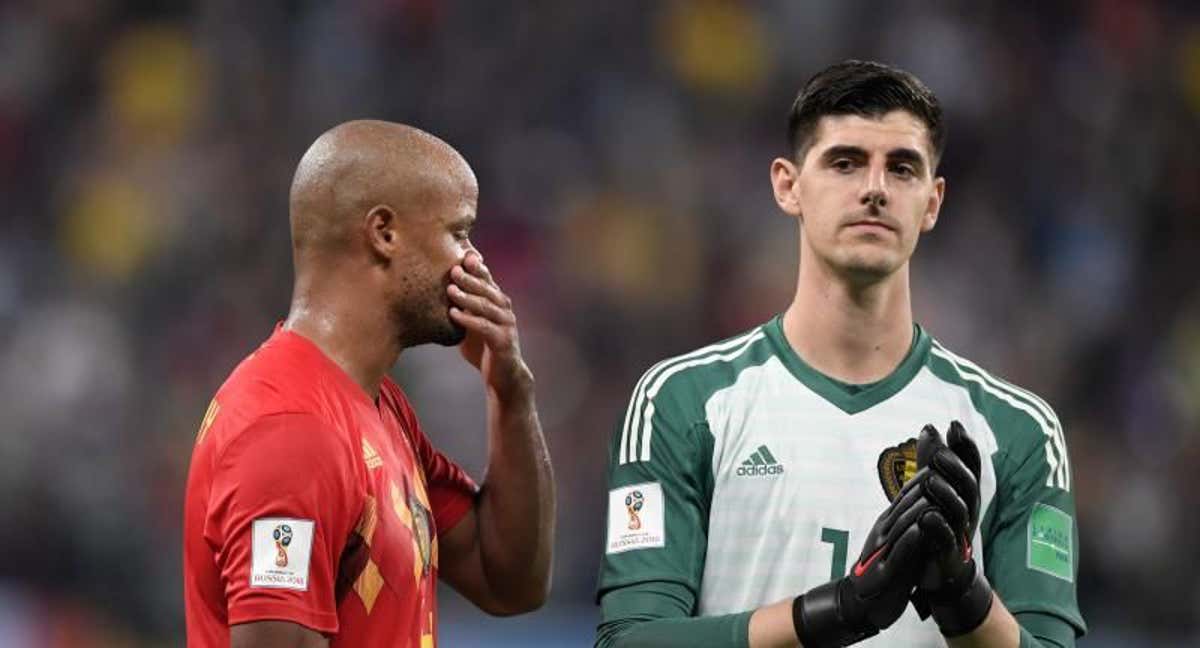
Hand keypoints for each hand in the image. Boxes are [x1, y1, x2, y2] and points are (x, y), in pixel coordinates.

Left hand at [447, 251, 532, 399]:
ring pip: (486, 306)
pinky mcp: (503, 341)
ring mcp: (506, 325)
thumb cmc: (485, 348)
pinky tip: (454, 314)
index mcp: (497, 302)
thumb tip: (437, 292)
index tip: (462, 256)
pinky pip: (484, 327)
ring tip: (450, 290)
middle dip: (470, 278)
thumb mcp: (471, 323)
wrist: (503, 376)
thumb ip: (463, 308)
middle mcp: (504, 309)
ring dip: (467, 297)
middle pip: (487, 289)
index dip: (476, 267)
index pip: (487, 280)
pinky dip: (469, 319)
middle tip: (453, 270)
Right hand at [793, 468, 939, 646]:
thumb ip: (910, 517)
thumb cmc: (885, 568)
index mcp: (889, 522)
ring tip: (938, 494)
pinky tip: (922, 530)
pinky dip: (911, 540)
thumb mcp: (898, 537)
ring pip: (903, 524)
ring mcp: (883, 550)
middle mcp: (884, 531)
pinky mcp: (885, 572)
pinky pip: (899, 554)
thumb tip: (927, 494)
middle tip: (946, 466)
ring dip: (921, 508)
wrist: (863, 600)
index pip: (908, 493)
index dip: (926, 475)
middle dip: (927, 484)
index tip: (944, 456)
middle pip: (906, 503)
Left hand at [913, 421, 993, 636]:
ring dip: (945, 493)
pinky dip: (937, 528)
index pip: (970, 466)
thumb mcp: (935, 490)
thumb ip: (932, 460)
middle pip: (968, 485)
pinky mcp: (948, 556)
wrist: (941, 574)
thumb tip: (929, 426)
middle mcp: (967, 512)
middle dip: (954, 466)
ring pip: (959, 511)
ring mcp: (960, 534)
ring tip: (929, 479)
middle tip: (937, 451)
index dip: (965, 445)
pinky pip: (946, 541)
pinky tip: (926, 517)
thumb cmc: (937, 527)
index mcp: (965, 495)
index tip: (953, 423)